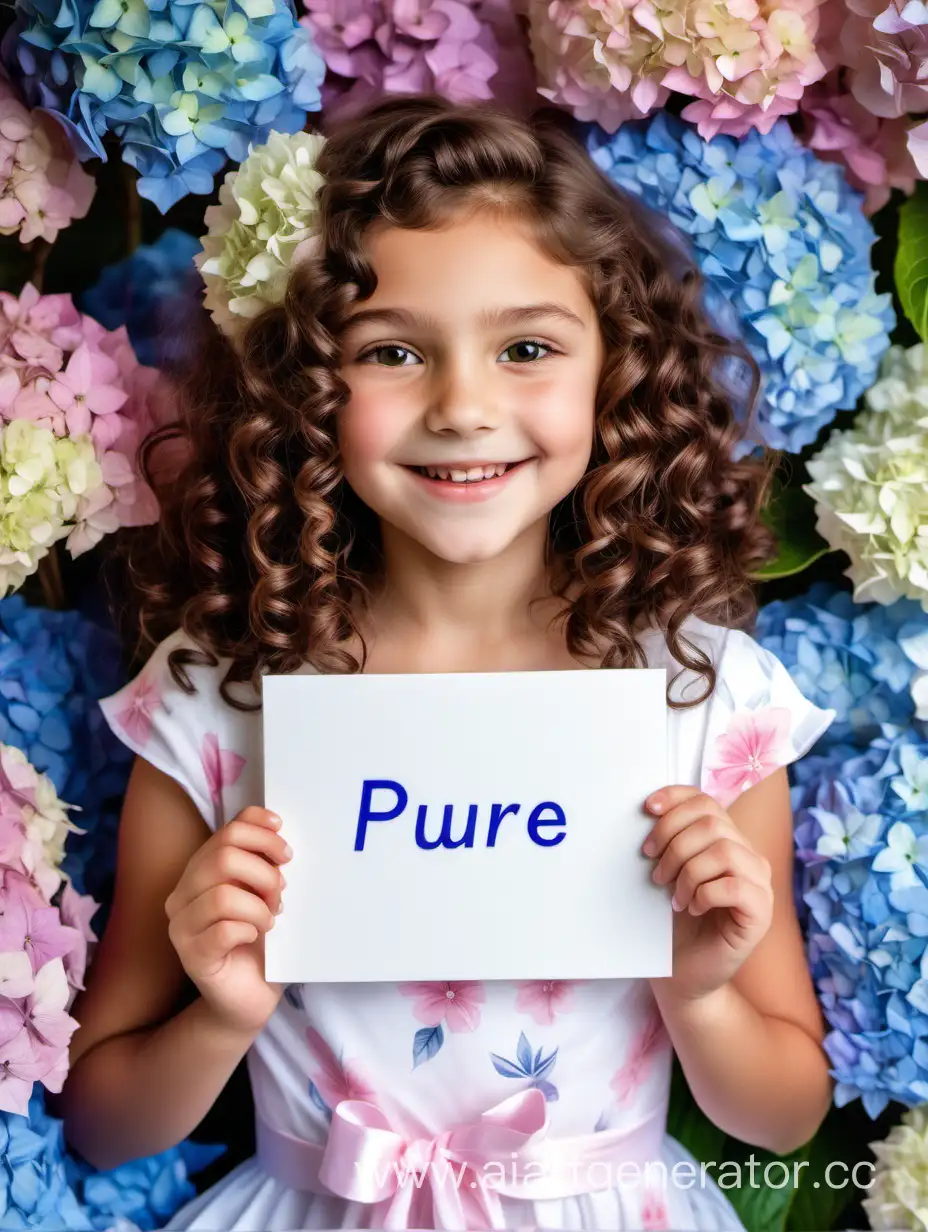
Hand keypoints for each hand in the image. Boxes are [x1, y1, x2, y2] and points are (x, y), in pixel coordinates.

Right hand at [165, 806, 292, 1035]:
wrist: (251, 994)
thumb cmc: (260, 939)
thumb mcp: (264, 893)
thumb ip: (263, 862)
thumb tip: (277, 832)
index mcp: (199, 871)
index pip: (228, 831)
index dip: (261, 833)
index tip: (285, 850)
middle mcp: (182, 894)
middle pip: (224, 857)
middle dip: (264, 873)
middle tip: (281, 894)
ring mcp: (181, 927)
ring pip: (223, 895)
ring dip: (259, 907)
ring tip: (270, 920)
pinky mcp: (192, 957)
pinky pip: (223, 930)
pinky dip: (249, 930)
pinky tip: (255, 937)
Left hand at [641, 785, 772, 1001]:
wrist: (683, 973)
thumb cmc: (674, 922)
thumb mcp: (667, 872)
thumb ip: (670, 839)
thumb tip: (651, 807)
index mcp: (728, 840)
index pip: (706, 801)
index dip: (676, 798)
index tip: (647, 809)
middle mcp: (749, 857)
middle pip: (712, 824)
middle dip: (673, 842)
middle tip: (655, 871)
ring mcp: (760, 885)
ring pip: (724, 851)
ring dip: (687, 871)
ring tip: (672, 895)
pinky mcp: (761, 913)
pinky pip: (734, 887)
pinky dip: (704, 893)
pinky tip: (692, 907)